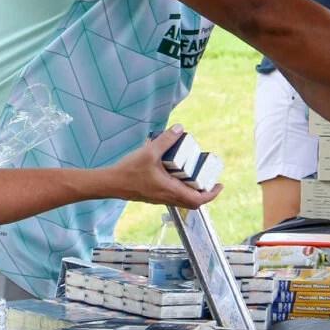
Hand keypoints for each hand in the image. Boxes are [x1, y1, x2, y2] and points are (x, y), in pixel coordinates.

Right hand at [106, 126, 221, 209]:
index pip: (197, 200)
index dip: (212, 194)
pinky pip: (173, 194)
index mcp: (170, 190)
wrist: (109, 183)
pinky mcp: (154, 194)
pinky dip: (181, 186)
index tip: (219, 185)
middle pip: (193, 202)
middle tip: (210, 179)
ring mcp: (160, 197)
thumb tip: (180, 128)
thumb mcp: (149, 152)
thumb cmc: (128, 171)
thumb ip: (166, 140)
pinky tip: (176, 171)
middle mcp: (167, 197)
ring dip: (193, 189)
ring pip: (183, 198)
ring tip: (197, 173)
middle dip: (205, 192)